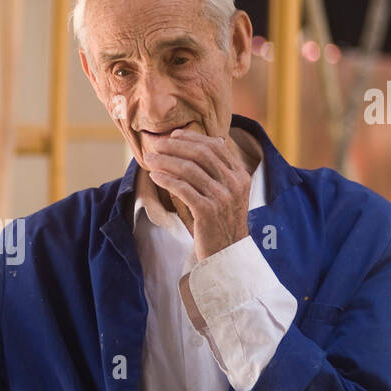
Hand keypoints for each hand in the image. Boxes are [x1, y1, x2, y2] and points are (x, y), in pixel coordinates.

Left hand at [143, 130, 251, 259]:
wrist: (227, 254)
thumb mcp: (227, 194)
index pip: (216, 146)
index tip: (174, 135)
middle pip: (201, 154)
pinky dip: (166, 179)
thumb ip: (216, 173)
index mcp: (240, 175)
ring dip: (165, 161)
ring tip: (149, 159)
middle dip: (175, 146)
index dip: (193, 138)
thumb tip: (193, 147)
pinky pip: (182, 188)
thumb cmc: (221, 222)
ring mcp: (222, 197)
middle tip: (156, 144)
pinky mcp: (208, 211)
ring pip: (189, 169)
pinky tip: (154, 176)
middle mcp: (234, 184)